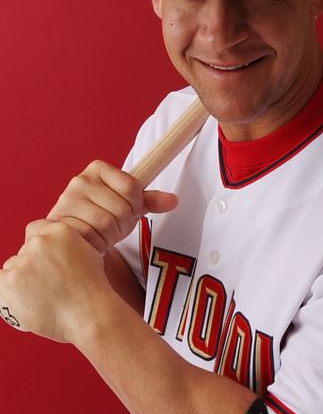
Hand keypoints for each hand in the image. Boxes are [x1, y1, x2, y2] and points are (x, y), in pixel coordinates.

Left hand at [0, 221, 113, 340]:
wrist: (90, 314)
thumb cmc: (93, 292)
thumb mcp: (90, 254)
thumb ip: (68, 246)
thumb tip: (53, 250)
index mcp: (60, 231)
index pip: (35, 229)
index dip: (37, 245)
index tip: (41, 260)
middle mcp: (40, 242)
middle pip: (24, 251)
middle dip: (31, 266)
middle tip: (45, 286)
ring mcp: (24, 262)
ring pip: (12, 267)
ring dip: (20, 280)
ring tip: (40, 298)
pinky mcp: (9, 282)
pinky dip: (5, 288)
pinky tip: (14, 295)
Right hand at [45, 160, 176, 253]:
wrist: (73, 238)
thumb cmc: (104, 216)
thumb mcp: (129, 206)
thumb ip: (150, 200)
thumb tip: (173, 200)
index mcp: (98, 169)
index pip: (131, 186)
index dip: (136, 205)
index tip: (129, 211)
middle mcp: (79, 180)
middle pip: (121, 207)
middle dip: (123, 224)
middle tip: (114, 227)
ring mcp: (66, 200)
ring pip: (106, 223)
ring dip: (110, 236)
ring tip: (103, 234)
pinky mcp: (58, 222)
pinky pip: (90, 235)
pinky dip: (97, 244)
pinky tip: (93, 242)